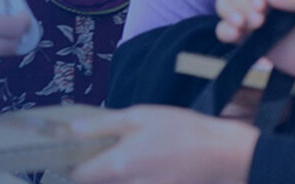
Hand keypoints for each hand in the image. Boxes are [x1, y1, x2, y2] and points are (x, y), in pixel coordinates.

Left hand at [69, 106, 256, 183]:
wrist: (225, 154)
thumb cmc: (181, 130)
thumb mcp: (139, 116)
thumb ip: (103, 125)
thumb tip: (72, 130)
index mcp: (119, 166)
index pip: (79, 177)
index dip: (70, 164)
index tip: (69, 152)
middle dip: (91, 173)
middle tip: (95, 152)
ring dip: (112, 177)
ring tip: (122, 157)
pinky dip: (132, 180)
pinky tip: (143, 165)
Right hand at [215, 0, 294, 85]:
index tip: (261, 5)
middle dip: (240, 2)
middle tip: (258, 22)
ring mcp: (253, 15)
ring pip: (225, 1)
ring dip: (227, 12)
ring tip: (241, 27)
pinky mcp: (246, 36)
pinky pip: (224, 28)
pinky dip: (223, 30)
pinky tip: (233, 35)